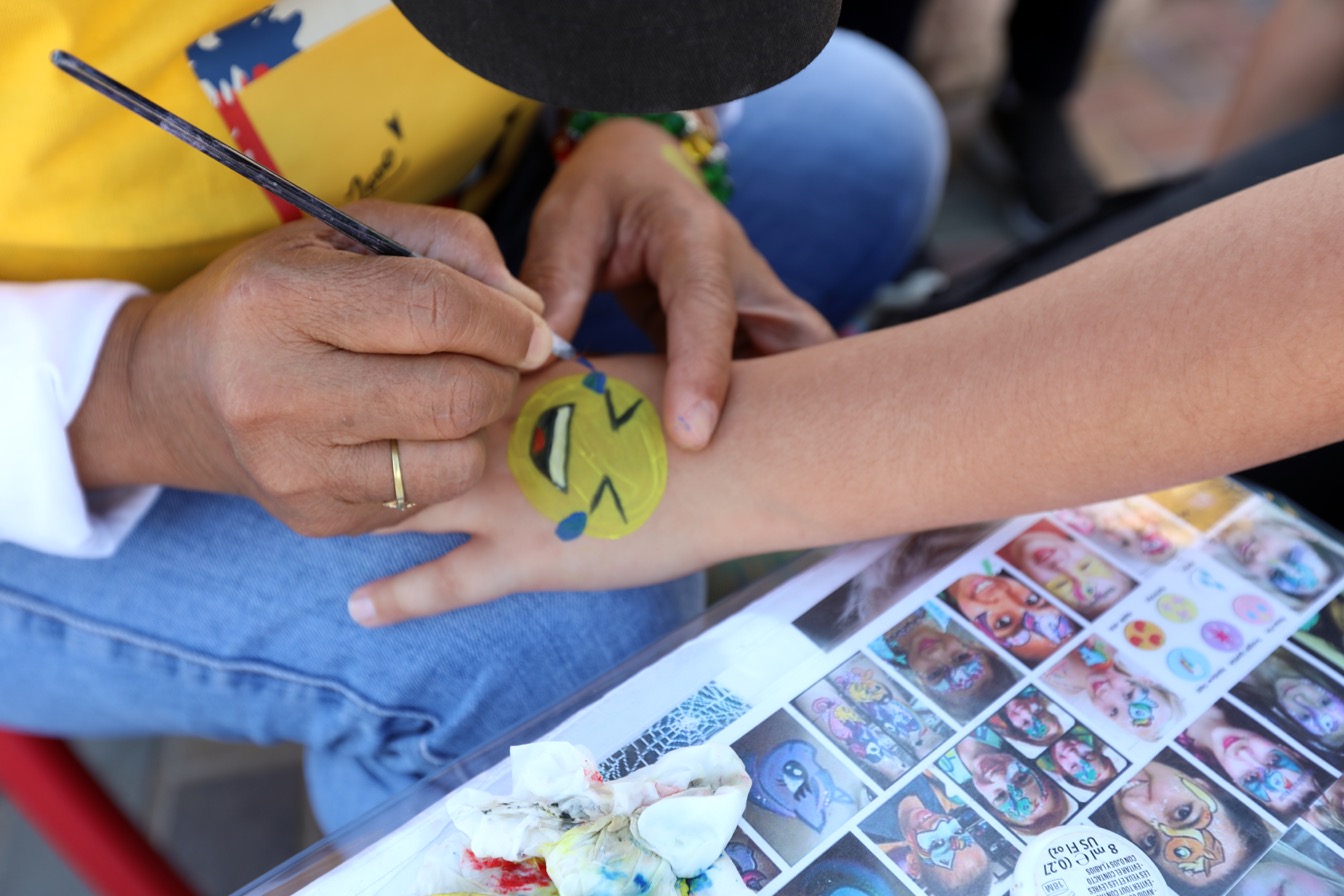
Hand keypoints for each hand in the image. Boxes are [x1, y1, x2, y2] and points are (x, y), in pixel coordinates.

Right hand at [70, 200, 555, 536]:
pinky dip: (444, 460)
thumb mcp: (341, 235)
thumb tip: (528, 312)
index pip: (432, 310)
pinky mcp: (317, 518)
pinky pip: (429, 496)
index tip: (527, 326)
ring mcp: (295, 469)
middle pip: (454, 395)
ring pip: (455, 459)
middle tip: (493, 358)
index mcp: (280, 301)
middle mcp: (277, 393)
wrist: (174, 393)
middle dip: (500, 373)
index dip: (503, 320)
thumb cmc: (275, 297)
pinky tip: (411, 430)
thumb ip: (447, 244)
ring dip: (479, 424)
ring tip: (451, 391)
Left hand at [346, 356, 737, 625]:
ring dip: (357, 508)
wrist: (737, 456)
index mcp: (515, 380)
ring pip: (403, 501)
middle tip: (292, 445)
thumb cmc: (692, 408)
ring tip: (307, 517)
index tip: (339, 382)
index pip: (424, 373)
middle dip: (348, 437)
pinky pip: (446, 582)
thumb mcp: (611, 377)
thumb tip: (522, 381)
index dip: (380, 380)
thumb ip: (554, 380)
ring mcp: (505, 498)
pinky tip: (358, 607)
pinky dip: (398, 596)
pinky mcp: (527, 556)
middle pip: (394, 432)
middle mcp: (495, 432)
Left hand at [522, 117, 834, 451]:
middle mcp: (742, 275)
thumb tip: (541, 358)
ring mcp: (754, 309)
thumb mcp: (569, 219)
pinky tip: (729, 472)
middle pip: (793, 344)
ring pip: (797, 369)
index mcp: (694, 236)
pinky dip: (758, 423)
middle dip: (793, 406)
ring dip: (782, 423)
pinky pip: (770, 383)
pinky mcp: (749, 336)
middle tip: (767, 474)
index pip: (706, 306)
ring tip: (752, 487)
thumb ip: (557, 281)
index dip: (702, 370)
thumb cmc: (606, 190)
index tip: (691, 436)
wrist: (644, 170)